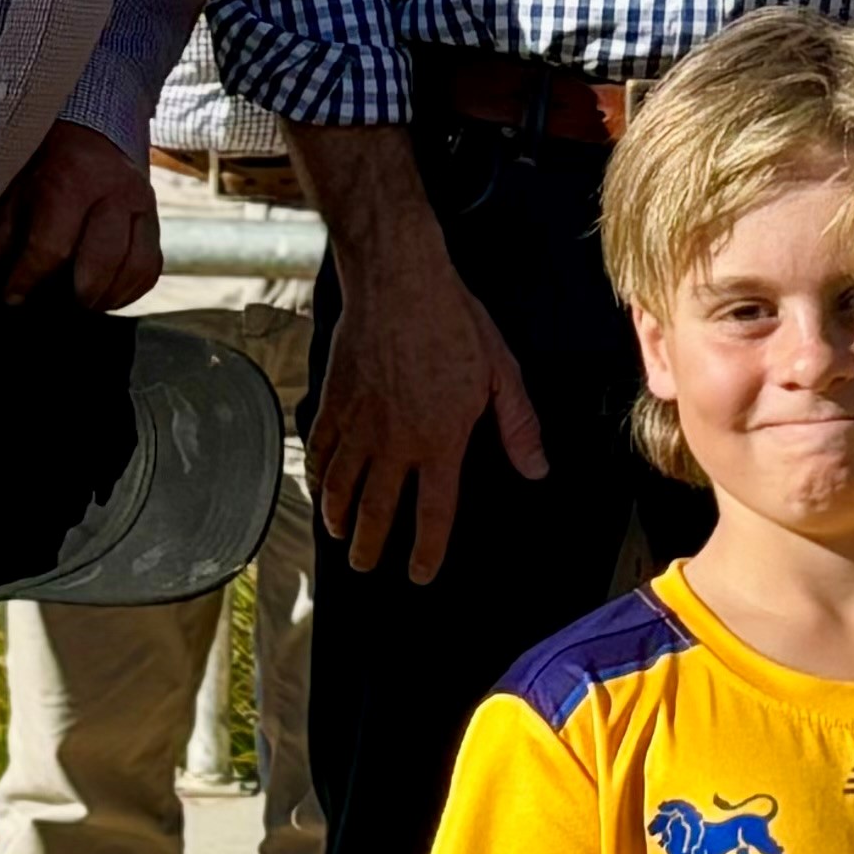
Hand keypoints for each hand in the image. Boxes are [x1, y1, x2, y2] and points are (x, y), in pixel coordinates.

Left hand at [0, 121, 163, 311]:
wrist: (87, 132)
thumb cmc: (45, 167)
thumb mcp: (14, 192)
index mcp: (71, 179)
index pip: (53, 245)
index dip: (29, 279)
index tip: (14, 297)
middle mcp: (114, 189)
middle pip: (103, 258)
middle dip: (79, 293)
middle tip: (59, 305)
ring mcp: (141, 203)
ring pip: (135, 265)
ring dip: (109, 295)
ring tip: (85, 304)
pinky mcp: (154, 217)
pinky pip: (152, 266)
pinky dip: (132, 289)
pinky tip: (108, 296)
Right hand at [308, 228, 548, 580]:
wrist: (399, 281)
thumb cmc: (455, 323)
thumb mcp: (502, 372)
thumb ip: (517, 426)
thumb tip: (536, 469)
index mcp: (440, 441)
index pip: (433, 514)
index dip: (426, 551)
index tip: (420, 572)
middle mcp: (394, 443)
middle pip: (377, 512)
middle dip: (371, 547)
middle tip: (367, 566)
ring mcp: (358, 424)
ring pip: (340, 488)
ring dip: (339, 519)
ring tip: (341, 536)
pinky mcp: (333, 401)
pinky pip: (320, 451)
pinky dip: (317, 476)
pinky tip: (320, 486)